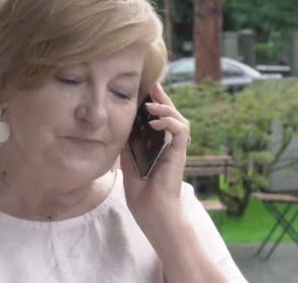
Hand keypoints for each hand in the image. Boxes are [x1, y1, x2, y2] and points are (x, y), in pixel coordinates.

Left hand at [120, 83, 189, 224]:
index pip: (159, 119)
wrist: (152, 213)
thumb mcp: (128, 163)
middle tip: (152, 84)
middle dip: (162, 97)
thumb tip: (117, 128)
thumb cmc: (141, 194)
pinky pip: (181, 131)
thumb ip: (127, 145)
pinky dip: (169, 122)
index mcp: (159, 146)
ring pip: (179, 119)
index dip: (154, 103)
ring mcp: (176, 149)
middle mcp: (170, 145)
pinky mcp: (179, 154)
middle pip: (171, 114)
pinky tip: (155, 121)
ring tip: (150, 104)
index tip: (143, 90)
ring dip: (166, 108)